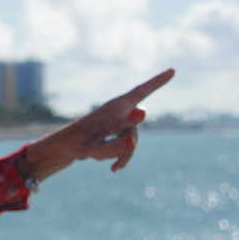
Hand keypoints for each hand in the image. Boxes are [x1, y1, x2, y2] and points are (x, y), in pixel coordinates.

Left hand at [24, 68, 173, 180]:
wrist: (65, 146)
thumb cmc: (80, 144)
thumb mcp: (96, 149)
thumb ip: (115, 146)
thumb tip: (132, 142)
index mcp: (117, 108)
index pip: (142, 91)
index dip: (158, 81)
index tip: (173, 70)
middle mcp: (120, 110)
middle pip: (136, 126)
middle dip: (130, 140)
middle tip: (131, 134)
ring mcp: (119, 120)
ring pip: (132, 138)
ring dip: (125, 154)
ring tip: (113, 168)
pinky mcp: (116, 130)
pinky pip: (126, 144)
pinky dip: (123, 155)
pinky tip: (114, 169)